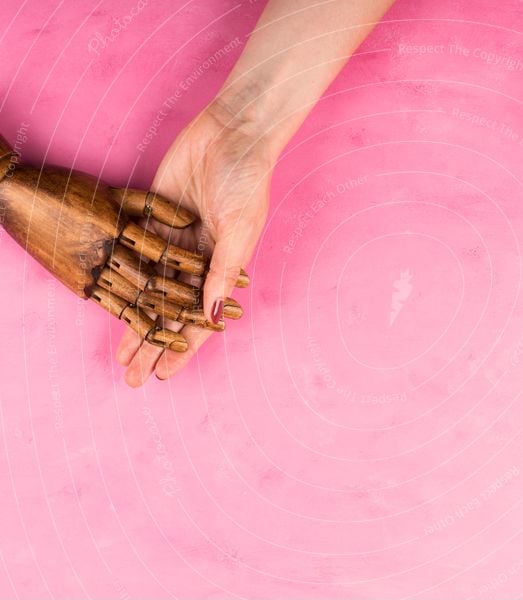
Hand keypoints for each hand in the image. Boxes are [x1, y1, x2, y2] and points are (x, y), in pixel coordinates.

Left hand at [116, 103, 273, 385]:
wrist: (232, 135)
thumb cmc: (246, 182)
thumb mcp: (240, 230)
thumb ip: (222, 273)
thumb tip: (213, 318)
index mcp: (222, 269)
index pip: (199, 318)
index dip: (181, 347)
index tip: (164, 373)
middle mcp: (197, 261)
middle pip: (170, 312)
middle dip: (152, 344)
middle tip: (133, 376)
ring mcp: (174, 241)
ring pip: (149, 291)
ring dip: (135, 321)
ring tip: (119, 353)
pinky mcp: (155, 218)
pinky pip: (137, 254)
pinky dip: (125, 279)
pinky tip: (110, 301)